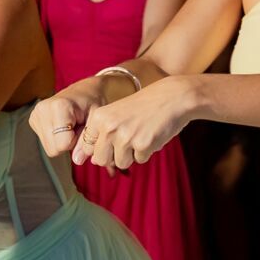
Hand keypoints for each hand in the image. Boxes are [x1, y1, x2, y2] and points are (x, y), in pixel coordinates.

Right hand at [28, 81, 106, 158]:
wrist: (85, 90)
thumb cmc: (94, 104)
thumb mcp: (96, 121)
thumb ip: (88, 141)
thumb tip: (77, 161)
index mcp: (58, 106)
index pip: (63, 144)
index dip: (76, 141)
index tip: (82, 127)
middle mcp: (42, 109)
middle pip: (54, 149)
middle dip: (69, 143)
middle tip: (78, 127)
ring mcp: (35, 114)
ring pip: (49, 148)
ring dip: (62, 142)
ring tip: (71, 126)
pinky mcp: (33, 120)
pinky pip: (46, 143)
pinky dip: (56, 138)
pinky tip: (63, 125)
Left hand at [77, 75, 198, 171]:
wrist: (172, 97)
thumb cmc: (143, 107)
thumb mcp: (116, 114)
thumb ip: (102, 136)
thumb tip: (92, 161)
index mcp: (99, 117)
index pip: (88, 147)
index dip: (101, 147)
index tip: (114, 138)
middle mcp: (108, 127)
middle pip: (101, 160)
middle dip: (114, 156)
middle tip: (128, 140)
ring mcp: (125, 137)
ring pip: (121, 163)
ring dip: (132, 154)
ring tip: (141, 135)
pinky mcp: (142, 145)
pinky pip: (140, 160)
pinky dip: (147, 152)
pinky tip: (152, 135)